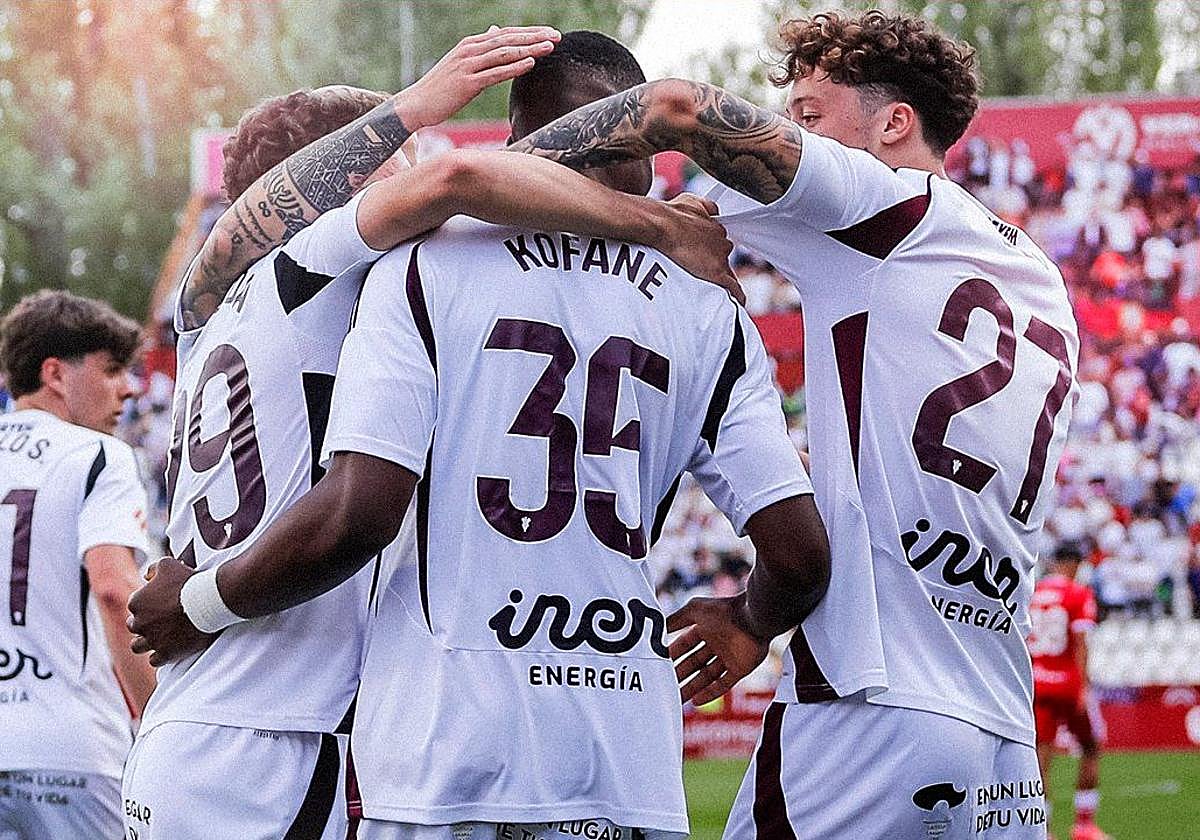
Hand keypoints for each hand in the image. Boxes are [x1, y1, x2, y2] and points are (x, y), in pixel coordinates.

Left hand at [128, 558, 216, 666]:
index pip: (135, 607)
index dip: (147, 606)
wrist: (210, 599)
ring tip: (159, 638)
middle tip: (161, 621)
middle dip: (145, 624)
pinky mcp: (166, 653)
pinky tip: (168, 649)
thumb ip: (152, 569)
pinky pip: (155, 660)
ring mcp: (152, 640)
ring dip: (146, 642)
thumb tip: (146, 577)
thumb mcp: (167, 564)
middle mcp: (140, 623)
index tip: (160, 606)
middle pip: (135, 627)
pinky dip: (159, 656)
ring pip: (138, 647)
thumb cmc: (189, 580)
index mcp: (136, 602)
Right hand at [399, 26, 560, 128]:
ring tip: (550, 47)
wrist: (417, 104)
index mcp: (470, 44)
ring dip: (529, 48)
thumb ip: (481, 48)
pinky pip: (495, 73)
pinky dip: (514, 67)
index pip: (505, 33)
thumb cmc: (441, 88)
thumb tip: (495, 31)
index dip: (528, 32)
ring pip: (504, 53)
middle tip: (557, 36)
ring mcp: (468, 66)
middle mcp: (470, 50)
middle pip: (508, 39)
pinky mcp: (467, 83)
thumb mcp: (461, 62)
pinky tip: (530, 64)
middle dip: (534, 36)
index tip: (549, 33)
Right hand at [653, 194, 742, 304]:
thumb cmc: (673, 214)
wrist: (664, 225)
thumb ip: (706, 206)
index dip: (712, 248)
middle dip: (714, 260)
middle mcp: (722, 242)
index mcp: (716, 227)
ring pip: (728, 270)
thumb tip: (714, 210)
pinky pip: (733, 287)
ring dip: (721, 275)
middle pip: (724, 255)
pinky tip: (739, 301)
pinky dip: (737, 294)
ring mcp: (720, 258)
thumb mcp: (692, 201)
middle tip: (700, 267)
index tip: (705, 253)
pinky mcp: (716, 273)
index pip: (720, 241)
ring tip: (713, 285)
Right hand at [668, 594, 768, 705]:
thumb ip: (675, 620)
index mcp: (706, 627)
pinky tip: (695, 701)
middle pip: (694, 663)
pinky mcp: (740, 669)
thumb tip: (658, 628)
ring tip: (676, 698)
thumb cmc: (724, 610)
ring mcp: (729, 657)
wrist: (753, 617)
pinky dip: (709, 693)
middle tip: (663, 686)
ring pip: (706, 676)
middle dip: (679, 674)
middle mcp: (717, 643)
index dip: (672, 655)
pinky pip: (723, 684)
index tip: (658, 665)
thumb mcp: (693, 610)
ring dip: (691, 687)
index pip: (685, 645)